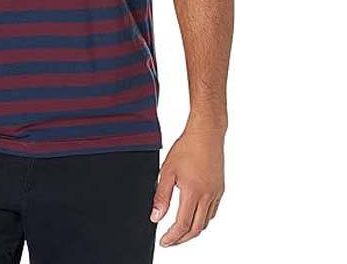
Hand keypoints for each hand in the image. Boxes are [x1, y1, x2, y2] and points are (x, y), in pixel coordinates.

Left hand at [151, 125, 224, 246]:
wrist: (206, 134)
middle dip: (182, 239)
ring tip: (180, 232)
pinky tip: (194, 216)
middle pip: (196, 228)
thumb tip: (156, 217)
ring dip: (193, 230)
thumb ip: (161, 196)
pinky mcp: (220, 189)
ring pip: (205, 222)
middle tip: (170, 242)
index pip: (182, 225)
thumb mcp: (167, 171)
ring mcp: (216, 193)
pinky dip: (202, 219)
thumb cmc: (186, 148)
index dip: (172, 237)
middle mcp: (207, 196)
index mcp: (193, 193)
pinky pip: (212, 212)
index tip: (163, 241)